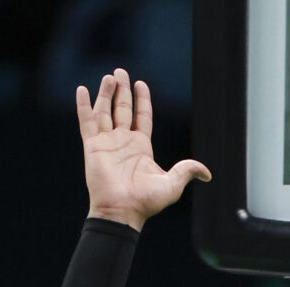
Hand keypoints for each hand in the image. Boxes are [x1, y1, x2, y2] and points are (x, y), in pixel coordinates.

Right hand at [78, 70, 208, 229]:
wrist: (122, 211)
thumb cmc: (146, 201)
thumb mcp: (172, 184)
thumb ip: (186, 171)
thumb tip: (207, 174)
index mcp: (141, 147)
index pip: (141, 116)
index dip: (142, 100)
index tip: (140, 84)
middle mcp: (123, 142)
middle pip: (122, 109)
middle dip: (122, 91)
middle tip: (120, 72)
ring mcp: (107, 143)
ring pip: (105, 111)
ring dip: (106, 94)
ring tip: (109, 77)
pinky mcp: (93, 146)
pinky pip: (87, 121)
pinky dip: (84, 105)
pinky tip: (82, 90)